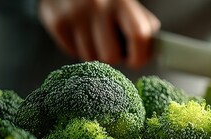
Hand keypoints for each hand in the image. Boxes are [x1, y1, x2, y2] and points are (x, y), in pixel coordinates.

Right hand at [39, 0, 159, 67]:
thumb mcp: (127, 3)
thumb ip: (142, 24)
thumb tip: (153, 50)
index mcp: (122, 1)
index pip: (138, 36)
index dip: (140, 55)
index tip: (137, 59)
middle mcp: (98, 6)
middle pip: (111, 56)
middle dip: (114, 56)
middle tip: (113, 46)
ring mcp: (75, 14)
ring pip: (91, 58)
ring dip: (95, 52)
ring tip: (95, 36)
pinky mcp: (56, 21)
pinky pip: (72, 53)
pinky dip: (78, 48)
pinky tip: (81, 33)